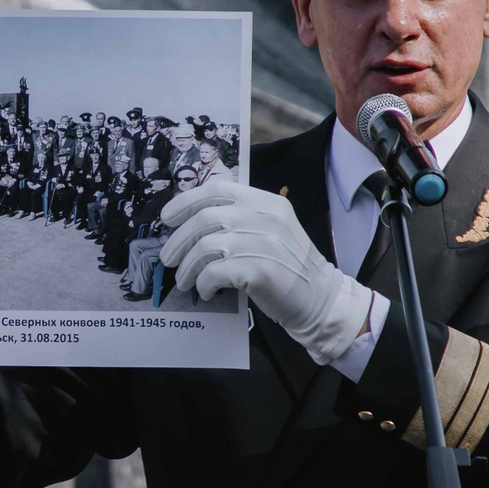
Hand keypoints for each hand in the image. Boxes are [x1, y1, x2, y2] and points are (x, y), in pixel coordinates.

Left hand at [159, 180, 372, 365]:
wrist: (321, 299)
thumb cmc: (290, 268)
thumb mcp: (273, 229)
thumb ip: (244, 217)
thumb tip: (194, 219)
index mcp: (268, 202)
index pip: (217, 189)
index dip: (186, 201)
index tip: (167, 217)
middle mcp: (265, 217)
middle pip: (204, 218)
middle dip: (178, 240)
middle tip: (168, 258)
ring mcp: (263, 242)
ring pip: (205, 246)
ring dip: (188, 266)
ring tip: (184, 281)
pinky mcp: (259, 270)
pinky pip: (213, 272)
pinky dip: (203, 283)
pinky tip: (205, 291)